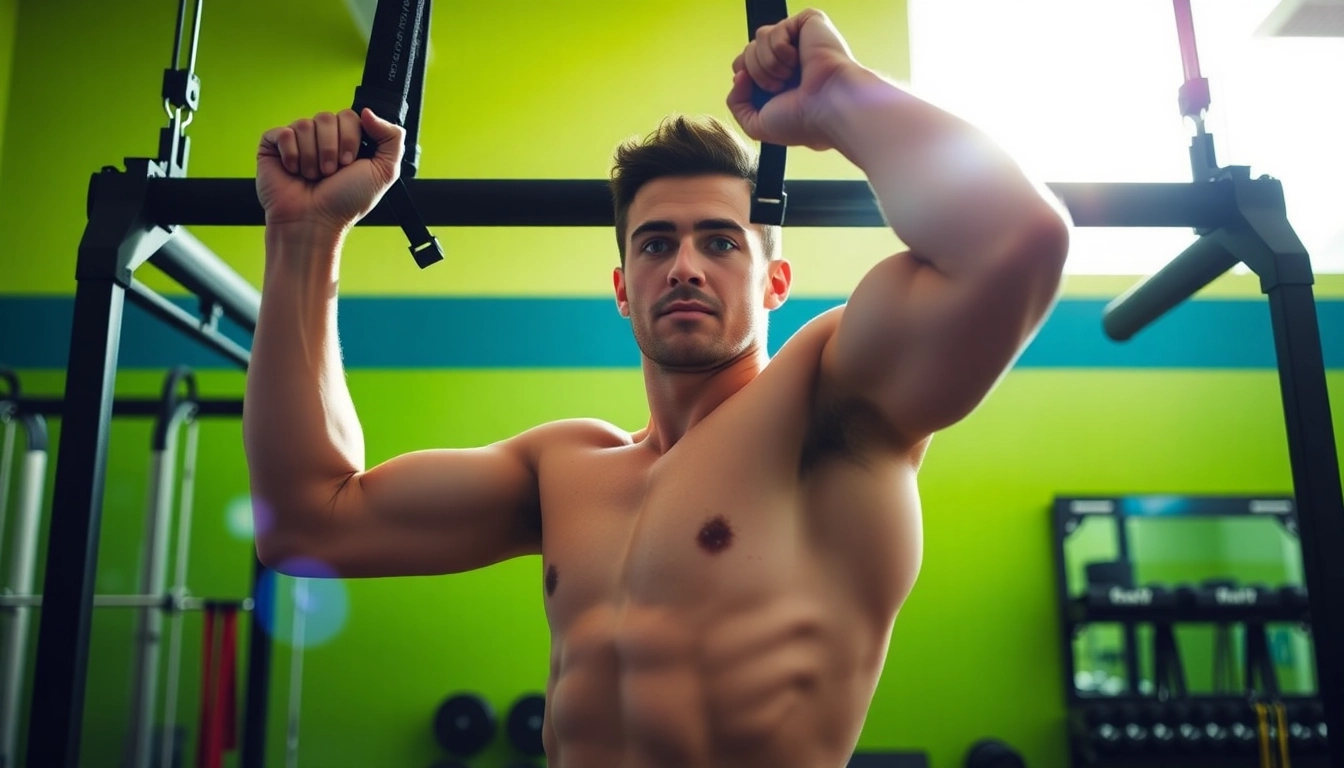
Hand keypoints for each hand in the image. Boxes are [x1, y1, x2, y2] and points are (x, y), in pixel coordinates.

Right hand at [256, 108, 403, 232]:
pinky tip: (294, 171)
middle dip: (331, 149)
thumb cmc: (346, 202)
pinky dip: (292, 155)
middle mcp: (321, 137)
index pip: (350, 115)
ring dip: (312, 157)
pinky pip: (283, 133)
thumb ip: (392, 138)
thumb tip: (367, 111)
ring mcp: (297, 140)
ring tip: (312, 176)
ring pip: (305, 124)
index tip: (349, 164)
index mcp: (346, 140)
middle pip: (327, 117)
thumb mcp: (384, 172)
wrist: (314, 223)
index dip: (350, 138)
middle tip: (330, 173)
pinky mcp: (273, 146)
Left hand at [727, 8, 859, 151]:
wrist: (828, 108)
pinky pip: (774, 31)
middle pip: (747, 51)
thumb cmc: (802, 121)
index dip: (746, 78)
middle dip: (757, 73)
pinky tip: (800, 61)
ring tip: (791, 76)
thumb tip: (739, 74)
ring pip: (758, 39)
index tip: (767, 93)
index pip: (743, 65)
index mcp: (778, 78)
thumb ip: (736, 103)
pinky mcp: (808, 23)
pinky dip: (781, 51)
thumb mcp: (757, 125)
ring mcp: (798, 39)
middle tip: (782, 88)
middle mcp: (787, 57)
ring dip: (769, 65)